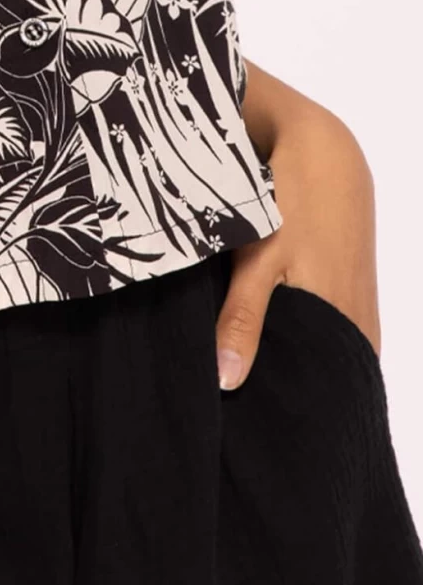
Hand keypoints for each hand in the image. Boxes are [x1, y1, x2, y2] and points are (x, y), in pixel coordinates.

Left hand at [216, 89, 379, 390]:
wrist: (328, 153)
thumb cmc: (292, 204)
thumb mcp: (260, 259)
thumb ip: (243, 319)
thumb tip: (227, 381)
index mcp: (340, 328)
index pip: (319, 395)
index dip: (286, 410)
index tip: (252, 431)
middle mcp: (357, 328)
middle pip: (318, 376)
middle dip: (284, 390)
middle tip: (243, 408)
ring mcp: (358, 311)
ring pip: (321, 354)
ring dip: (291, 362)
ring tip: (252, 381)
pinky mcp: (352, 294)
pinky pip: (328, 334)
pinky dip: (303, 340)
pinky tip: (272, 342)